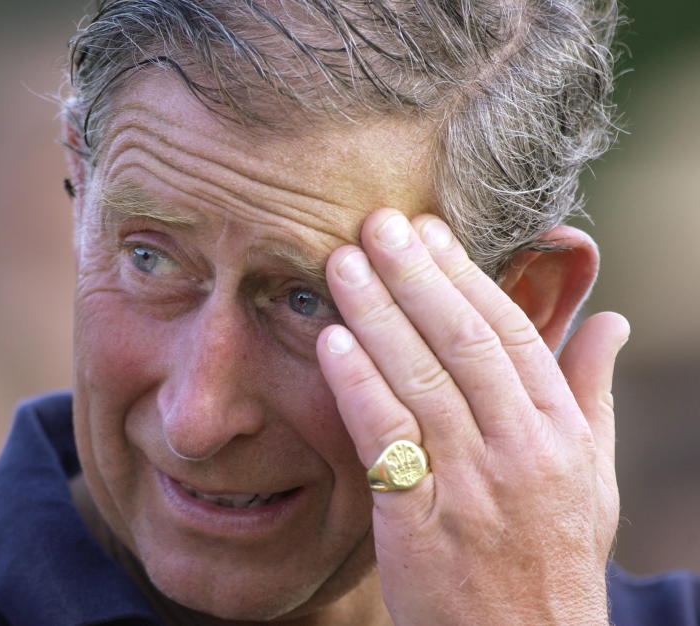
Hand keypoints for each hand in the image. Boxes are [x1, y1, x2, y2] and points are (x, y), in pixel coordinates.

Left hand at [316, 209, 629, 624]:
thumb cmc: (553, 554)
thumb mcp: (591, 475)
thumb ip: (592, 392)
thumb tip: (611, 321)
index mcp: (561, 432)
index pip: (512, 333)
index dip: (466, 275)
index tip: (429, 231)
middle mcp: (520, 450)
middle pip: (462, 342)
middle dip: (415, 275)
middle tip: (377, 223)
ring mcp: (471, 485)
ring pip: (420, 378)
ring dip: (377, 314)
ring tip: (343, 263)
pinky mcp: (420, 522)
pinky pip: (386, 438)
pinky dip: (357, 385)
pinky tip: (331, 341)